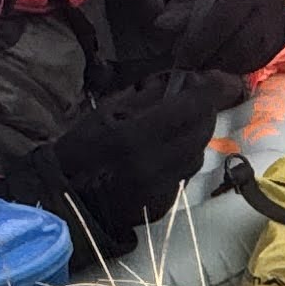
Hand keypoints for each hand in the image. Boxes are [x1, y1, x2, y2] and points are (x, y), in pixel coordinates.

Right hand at [8, 69, 242, 260]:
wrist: (66, 202)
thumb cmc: (80, 150)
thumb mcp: (106, 111)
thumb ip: (147, 97)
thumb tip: (182, 82)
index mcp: (135, 136)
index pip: (191, 107)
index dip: (210, 90)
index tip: (218, 80)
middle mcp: (154, 164)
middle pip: (202, 130)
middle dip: (204, 111)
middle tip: (196, 101)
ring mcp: (161, 189)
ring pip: (198, 154)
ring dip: (195, 136)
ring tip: (178, 128)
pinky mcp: (164, 206)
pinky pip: (186, 175)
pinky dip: (183, 161)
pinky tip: (166, 155)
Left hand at [149, 0, 284, 75]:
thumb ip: (180, 4)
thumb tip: (163, 26)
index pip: (224, 18)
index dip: (200, 41)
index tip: (181, 57)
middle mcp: (273, 2)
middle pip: (239, 44)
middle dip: (208, 58)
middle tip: (187, 60)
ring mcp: (280, 23)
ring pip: (246, 58)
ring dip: (219, 63)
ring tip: (202, 54)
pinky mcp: (281, 40)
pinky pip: (254, 63)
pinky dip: (233, 65)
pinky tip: (220, 53)